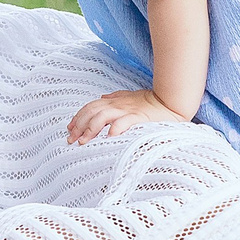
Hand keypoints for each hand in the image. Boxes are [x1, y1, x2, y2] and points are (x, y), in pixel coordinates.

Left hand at [68, 89, 188, 144]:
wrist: (170, 101)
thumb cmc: (150, 102)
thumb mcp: (129, 97)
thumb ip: (115, 97)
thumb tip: (102, 97)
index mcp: (113, 101)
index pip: (90, 107)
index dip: (78, 117)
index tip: (69, 129)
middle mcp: (117, 105)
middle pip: (92, 112)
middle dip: (79, 126)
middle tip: (71, 140)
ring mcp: (127, 110)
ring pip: (103, 116)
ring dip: (91, 129)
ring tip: (84, 142)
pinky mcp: (139, 117)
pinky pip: (124, 122)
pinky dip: (115, 129)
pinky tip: (108, 138)